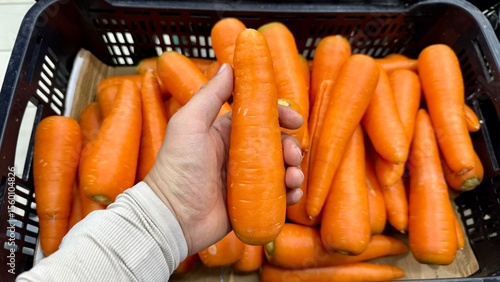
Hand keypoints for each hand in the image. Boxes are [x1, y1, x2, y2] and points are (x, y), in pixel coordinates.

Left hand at [145, 63, 303, 254]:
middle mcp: (237, 153)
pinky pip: (277, 194)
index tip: (295, 120)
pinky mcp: (250, 202)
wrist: (172, 217)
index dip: (279, 115)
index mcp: (224, 132)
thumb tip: (230, 65)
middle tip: (295, 155)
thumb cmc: (177, 168)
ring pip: (280, 168)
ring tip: (294, 177)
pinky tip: (292, 194)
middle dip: (291, 146)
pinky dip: (290, 193)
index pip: (259, 117)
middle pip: (275, 143)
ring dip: (294, 170)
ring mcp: (245, 179)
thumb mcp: (189, 124)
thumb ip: (210, 95)